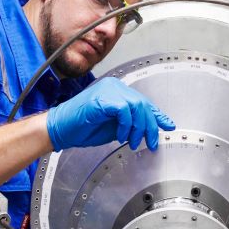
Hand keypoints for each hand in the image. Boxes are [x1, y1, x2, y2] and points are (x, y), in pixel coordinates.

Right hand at [46, 77, 174, 151]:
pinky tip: (120, 136)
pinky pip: (123, 110)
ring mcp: (108, 90)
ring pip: (136, 107)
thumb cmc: (83, 128)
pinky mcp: (102, 98)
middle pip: (143, 104)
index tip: (168, 126)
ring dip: (138, 128)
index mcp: (116, 91)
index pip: (142, 102)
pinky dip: (125, 125)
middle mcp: (114, 86)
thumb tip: (150, 129)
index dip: (157, 115)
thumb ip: (131, 124)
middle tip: (151, 142)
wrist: (60, 129)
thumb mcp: (115, 127)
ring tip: (133, 142)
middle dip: (150, 126)